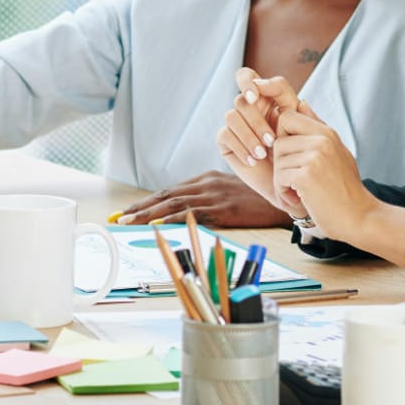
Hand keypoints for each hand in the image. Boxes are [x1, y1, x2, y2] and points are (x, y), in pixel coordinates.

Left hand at [118, 170, 297, 227]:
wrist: (285, 199)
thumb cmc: (260, 198)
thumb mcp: (230, 193)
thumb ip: (209, 199)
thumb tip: (186, 214)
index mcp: (207, 179)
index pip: (170, 191)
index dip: (146, 202)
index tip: (127, 212)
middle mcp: (207, 184)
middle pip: (167, 195)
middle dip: (140, 208)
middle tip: (119, 218)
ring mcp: (216, 195)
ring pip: (174, 204)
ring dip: (148, 214)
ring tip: (128, 223)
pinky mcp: (225, 208)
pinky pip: (195, 214)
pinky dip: (174, 218)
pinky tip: (160, 224)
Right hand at [216, 68, 315, 213]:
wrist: (289, 183)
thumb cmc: (300, 154)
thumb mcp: (304, 130)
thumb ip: (299, 111)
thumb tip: (290, 95)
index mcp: (264, 98)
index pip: (246, 76)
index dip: (248, 82)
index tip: (256, 96)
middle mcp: (247, 108)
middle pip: (241, 99)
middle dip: (256, 120)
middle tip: (271, 141)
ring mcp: (235, 124)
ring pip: (231, 116)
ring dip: (249, 135)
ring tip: (264, 154)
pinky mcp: (226, 142)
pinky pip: (224, 135)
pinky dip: (241, 147)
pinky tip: (254, 160)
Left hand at [269, 111, 372, 242]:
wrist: (359, 217)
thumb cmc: (345, 189)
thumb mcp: (336, 152)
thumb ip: (317, 129)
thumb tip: (301, 102)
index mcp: (327, 132)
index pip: (287, 117)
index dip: (282, 136)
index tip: (290, 158)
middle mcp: (322, 139)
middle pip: (278, 140)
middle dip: (280, 163)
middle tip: (291, 180)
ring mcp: (315, 156)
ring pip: (277, 161)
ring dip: (281, 181)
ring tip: (297, 192)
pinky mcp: (307, 175)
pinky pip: (279, 177)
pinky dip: (283, 192)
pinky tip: (296, 199)